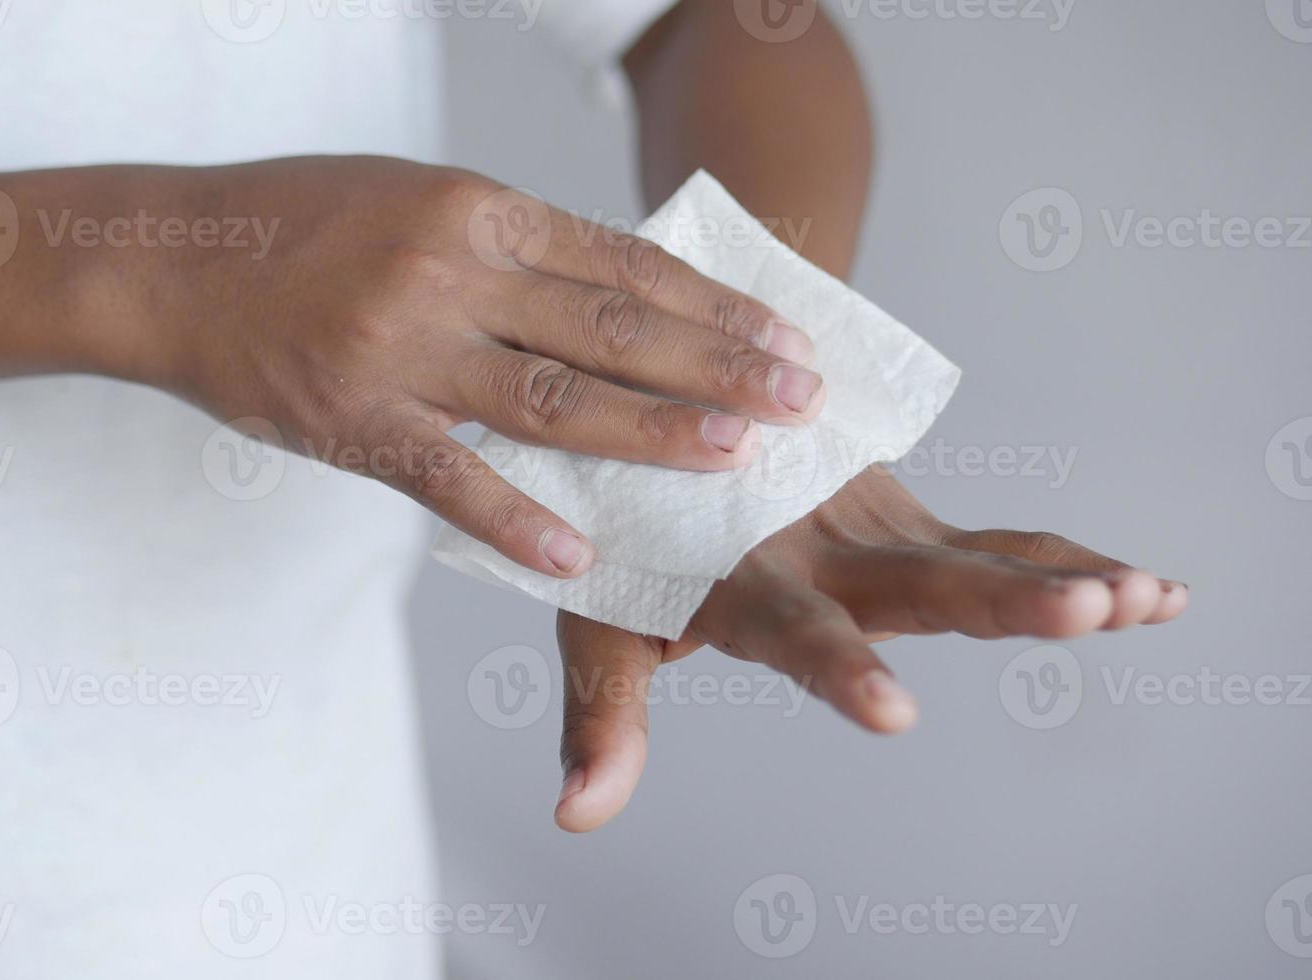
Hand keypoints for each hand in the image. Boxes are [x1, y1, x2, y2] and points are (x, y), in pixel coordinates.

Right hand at [121, 156, 823, 577]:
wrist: (171, 259)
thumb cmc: (303, 223)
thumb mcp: (421, 200)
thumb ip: (514, 246)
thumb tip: (616, 289)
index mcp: (478, 210)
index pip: (624, 263)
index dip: (713, 304)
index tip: (787, 335)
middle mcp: (451, 272)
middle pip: (610, 327)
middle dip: (716, 366)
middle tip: (799, 399)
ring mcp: (402, 348)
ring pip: (549, 398)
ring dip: (650, 431)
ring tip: (733, 456)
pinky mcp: (353, 419)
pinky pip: (447, 476)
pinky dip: (513, 517)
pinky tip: (579, 552)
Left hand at [552, 466, 1187, 831]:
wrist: (678, 401)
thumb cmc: (632, 530)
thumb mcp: (602, 616)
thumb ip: (604, 714)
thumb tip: (576, 817)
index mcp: (747, 578)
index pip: (797, 629)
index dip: (841, 667)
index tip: (890, 709)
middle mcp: (821, 546)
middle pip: (920, 579)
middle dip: (1001, 601)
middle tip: (1084, 609)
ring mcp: (874, 525)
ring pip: (980, 554)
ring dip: (1062, 577)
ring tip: (1143, 598)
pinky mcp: (906, 516)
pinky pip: (998, 541)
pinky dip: (1072, 561)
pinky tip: (1154, 592)